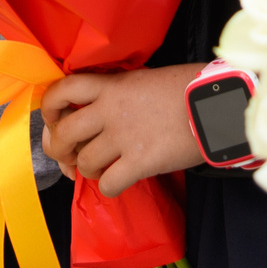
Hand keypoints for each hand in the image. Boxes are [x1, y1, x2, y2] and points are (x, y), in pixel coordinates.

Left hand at [39, 63, 204, 195]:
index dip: (49, 108)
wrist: (217, 104)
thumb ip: (118, 92)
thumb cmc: (188, 88)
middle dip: (61, 150)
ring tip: (103, 169)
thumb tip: (97, 112)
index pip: (62, 90)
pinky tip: (119, 182)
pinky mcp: (140, 161)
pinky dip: (109, 188)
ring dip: (88, 171)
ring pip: (84, 162)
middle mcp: (111, 109)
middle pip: (64, 133)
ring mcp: (124, 136)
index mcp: (112, 85)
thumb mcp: (146, 79)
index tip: (55, 120)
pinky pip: (107, 185)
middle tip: (70, 157)